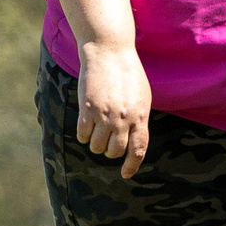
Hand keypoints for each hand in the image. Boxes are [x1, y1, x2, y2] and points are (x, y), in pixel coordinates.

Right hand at [77, 40, 152, 178]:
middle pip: (115, 151)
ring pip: (97, 146)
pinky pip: (83, 134)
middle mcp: (124, 119)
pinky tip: (86, 127)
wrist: (109, 52)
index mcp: (140, 116)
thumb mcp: (142, 96)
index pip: (138, 149)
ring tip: (96, 133)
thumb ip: (139, 118)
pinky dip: (83, 135)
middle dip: (110, 151)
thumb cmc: (127, 73)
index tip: (125, 174)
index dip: (132, 165)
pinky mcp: (87, 109)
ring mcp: (105, 115)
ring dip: (95, 144)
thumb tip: (134, 140)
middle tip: (107, 142)